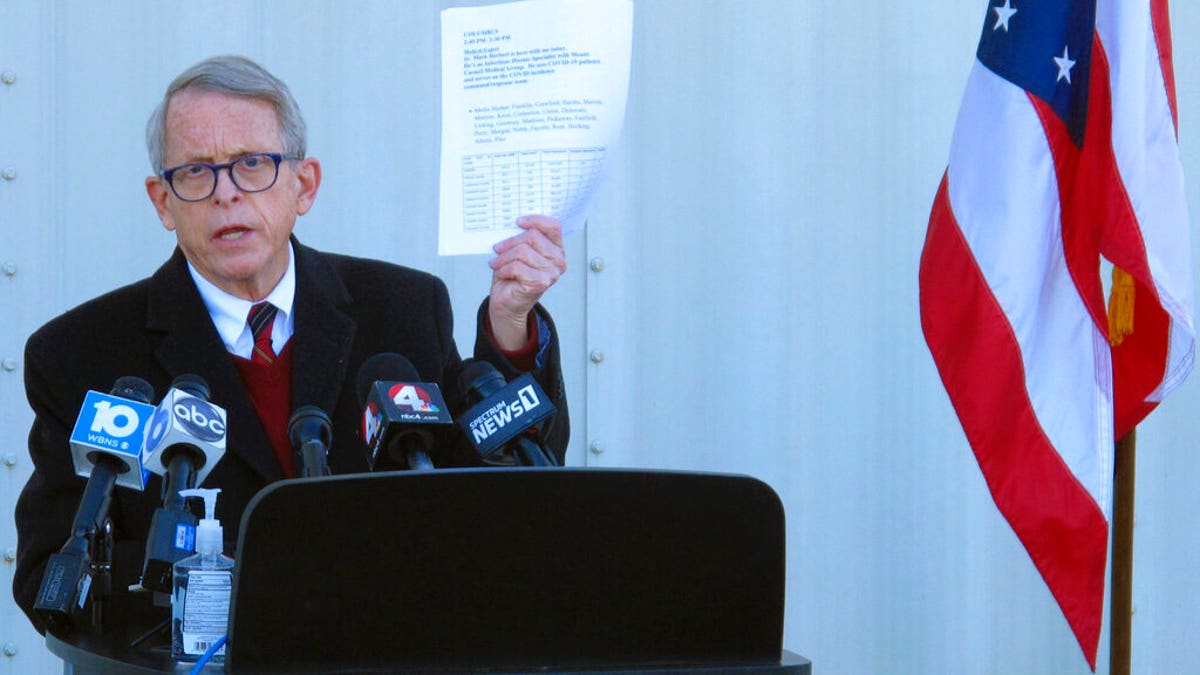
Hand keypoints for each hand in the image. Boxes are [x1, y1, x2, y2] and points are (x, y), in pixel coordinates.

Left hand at [488, 215, 566, 349]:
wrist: (507, 301)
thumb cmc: (512, 274)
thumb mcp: (518, 250)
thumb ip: (522, 237)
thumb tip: (514, 223)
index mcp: (556, 248)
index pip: (553, 226)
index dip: (535, 220)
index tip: (518, 221)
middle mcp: (558, 260)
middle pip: (533, 236)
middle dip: (510, 242)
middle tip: (498, 248)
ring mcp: (551, 273)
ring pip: (522, 251)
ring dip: (504, 257)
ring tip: (497, 263)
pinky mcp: (540, 283)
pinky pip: (517, 266)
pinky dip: (504, 269)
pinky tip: (502, 273)